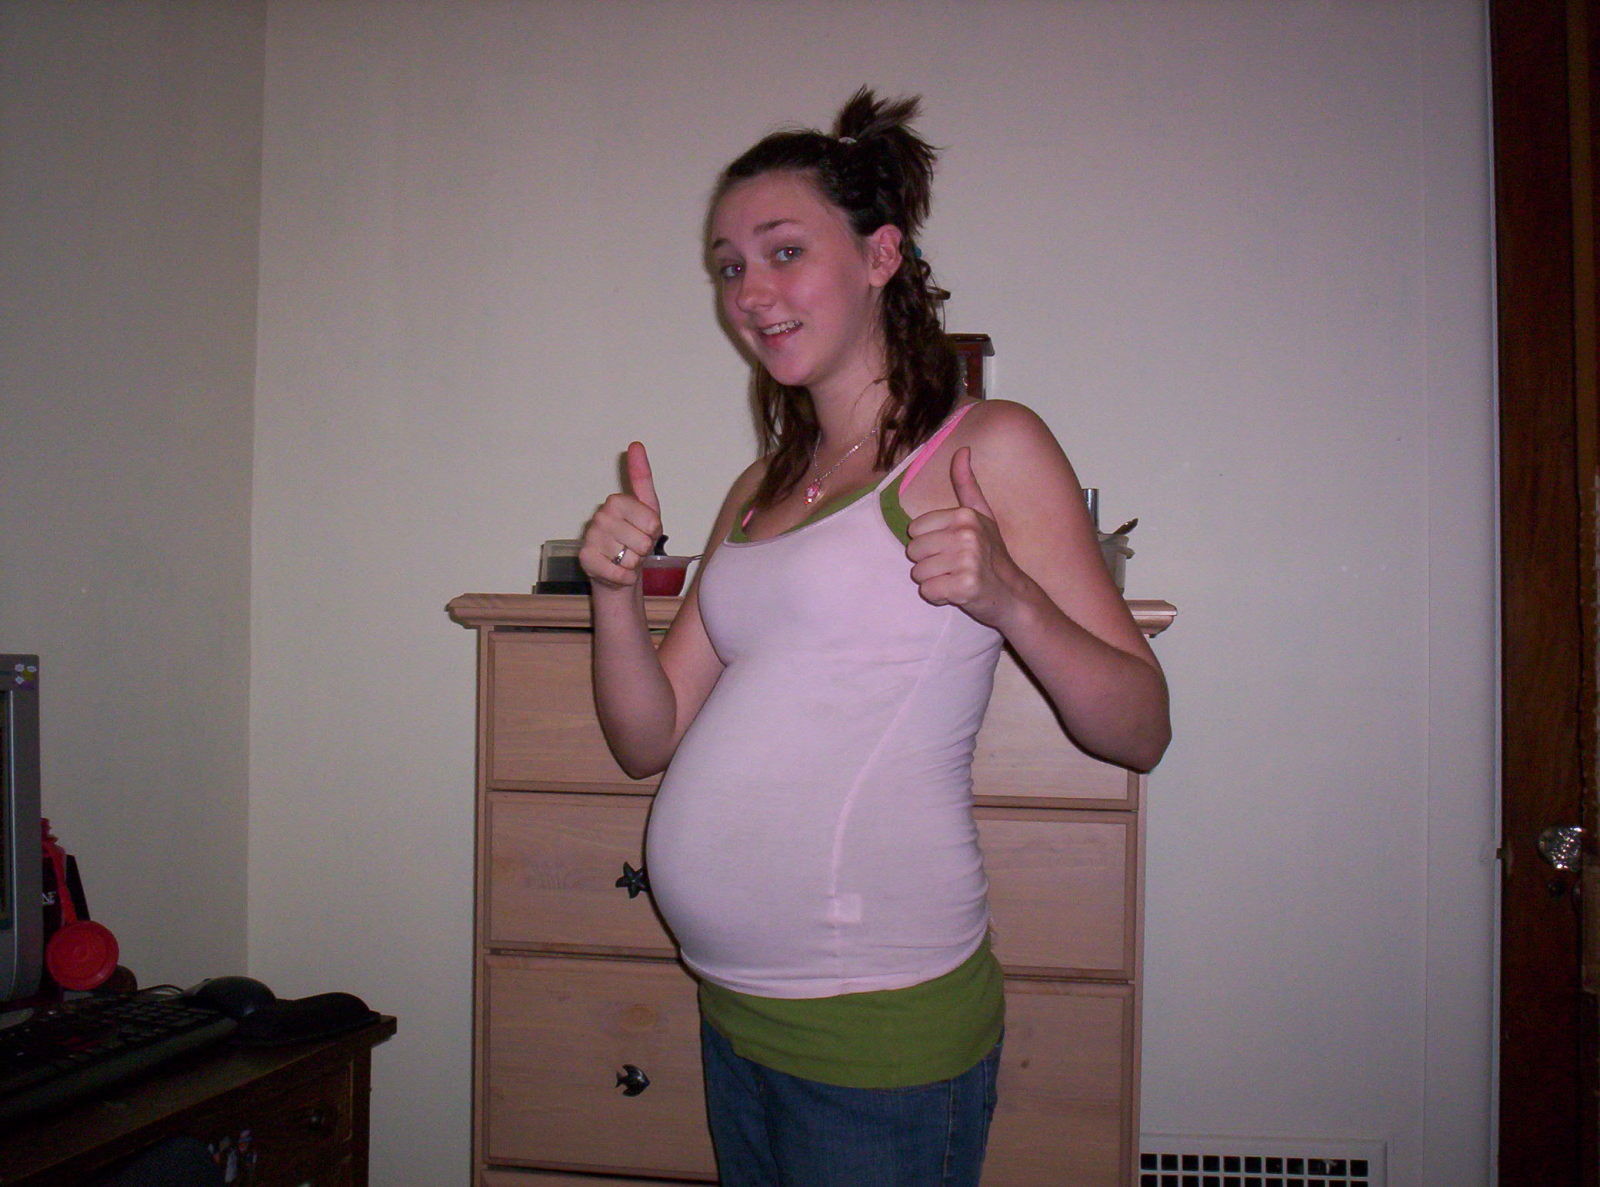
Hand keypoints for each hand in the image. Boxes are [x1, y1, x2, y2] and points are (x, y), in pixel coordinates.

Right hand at [580, 442, 661, 590]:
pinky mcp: (585, 559)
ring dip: (633, 563)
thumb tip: (635, 444)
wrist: (620, 569)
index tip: (645, 530)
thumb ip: (642, 477)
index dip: (653, 532)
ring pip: (631, 559)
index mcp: (616, 501)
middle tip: (633, 547)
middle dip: (644, 549)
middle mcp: (600, 516)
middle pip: (642, 542)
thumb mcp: (647, 508)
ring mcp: (591, 538)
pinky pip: (619, 573)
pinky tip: (617, 571)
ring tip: (624, 557)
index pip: (651, 522)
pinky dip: (624, 577)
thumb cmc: (636, 536)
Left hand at [904, 447, 1025, 628]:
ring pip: (919, 573)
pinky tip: (958, 593)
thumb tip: (962, 450)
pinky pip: (928, 592)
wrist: (1013, 594)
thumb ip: (966, 484)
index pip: (914, 530)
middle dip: (929, 563)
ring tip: (956, 578)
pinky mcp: (966, 587)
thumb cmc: (992, 554)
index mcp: (965, 516)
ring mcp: (968, 561)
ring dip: (934, 581)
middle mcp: (967, 535)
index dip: (929, 543)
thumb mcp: (982, 514)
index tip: (951, 548)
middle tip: (954, 566)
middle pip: (914, 551)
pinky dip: (939, 597)